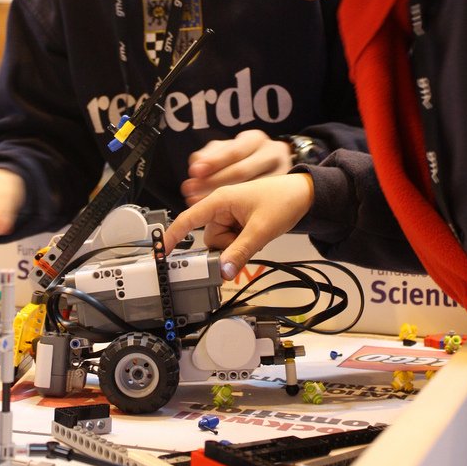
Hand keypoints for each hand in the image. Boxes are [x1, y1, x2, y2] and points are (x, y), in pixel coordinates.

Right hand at [165, 174, 313, 278]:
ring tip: (256, 235)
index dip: (173, 236)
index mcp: (221, 200)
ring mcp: (230, 214)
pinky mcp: (238, 221)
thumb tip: (222, 270)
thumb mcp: (260, 230)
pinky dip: (242, 244)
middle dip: (226, 247)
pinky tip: (256, 236)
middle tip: (247, 242)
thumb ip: (239, 252)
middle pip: (210, 238)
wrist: (304, 195)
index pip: (189, 219)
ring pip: (222, 242)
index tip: (162, 252)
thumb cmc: (283, 199)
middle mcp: (221, 206)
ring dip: (236, 246)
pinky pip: (232, 241)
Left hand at [181, 129, 292, 203]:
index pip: (234, 151)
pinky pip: (258, 203)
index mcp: (254, 139)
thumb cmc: (242, 157)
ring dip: (222, 200)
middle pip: (241, 171)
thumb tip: (195, 167)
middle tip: (191, 194)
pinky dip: (237, 211)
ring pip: (250, 190)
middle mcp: (270, 154)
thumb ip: (210, 156)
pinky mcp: (281, 193)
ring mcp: (280, 174)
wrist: (271, 165)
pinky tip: (220, 215)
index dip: (213, 162)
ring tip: (201, 206)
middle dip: (213, 184)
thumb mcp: (227, 149)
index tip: (194, 172)